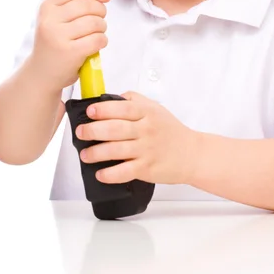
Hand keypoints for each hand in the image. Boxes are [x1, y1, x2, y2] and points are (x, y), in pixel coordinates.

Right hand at [30, 0, 110, 90]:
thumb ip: (73, 2)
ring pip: (95, 22)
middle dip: (101, 11)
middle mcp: (50, 20)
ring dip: (102, 27)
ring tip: (96, 33)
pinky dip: (102, 41)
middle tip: (100, 19)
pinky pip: (97, 39)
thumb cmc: (53, 44)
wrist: (41, 73)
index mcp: (47, 8)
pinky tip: (96, 44)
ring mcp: (59, 36)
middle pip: (87, 5)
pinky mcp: (70, 52)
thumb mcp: (55, 19)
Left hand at [76, 91, 196, 184]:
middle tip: (80, 132)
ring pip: (116, 150)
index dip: (103, 110)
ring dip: (96, 153)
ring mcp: (146, 150)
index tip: (89, 112)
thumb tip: (110, 98)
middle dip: (93, 131)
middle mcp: (146, 130)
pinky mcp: (147, 169)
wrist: (192, 153)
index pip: (122, 108)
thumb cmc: (171, 130)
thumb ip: (134, 101)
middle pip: (115, 129)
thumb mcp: (155, 108)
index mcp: (146, 113)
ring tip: (85, 154)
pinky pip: (125, 172)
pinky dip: (110, 174)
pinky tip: (100, 174)